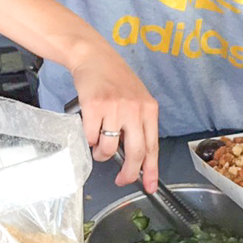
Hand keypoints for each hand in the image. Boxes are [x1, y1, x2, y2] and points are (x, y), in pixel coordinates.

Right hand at [70, 53, 158, 191]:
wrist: (94, 56)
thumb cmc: (115, 79)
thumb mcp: (137, 99)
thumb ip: (140, 123)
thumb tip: (138, 156)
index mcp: (149, 109)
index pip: (153, 146)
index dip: (152, 170)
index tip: (150, 186)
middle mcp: (135, 109)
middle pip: (136, 152)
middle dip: (129, 172)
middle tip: (121, 179)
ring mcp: (115, 107)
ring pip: (109, 148)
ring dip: (102, 155)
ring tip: (99, 148)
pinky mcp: (94, 106)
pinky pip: (91, 136)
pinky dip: (89, 140)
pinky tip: (90, 132)